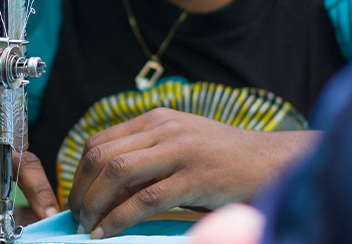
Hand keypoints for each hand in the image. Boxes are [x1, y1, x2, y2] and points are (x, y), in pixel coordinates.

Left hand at [68, 108, 316, 237]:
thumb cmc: (225, 159)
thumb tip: (107, 190)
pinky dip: (120, 218)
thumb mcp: (182, 145)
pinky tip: (108, 232)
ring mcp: (180, 151)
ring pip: (117, 173)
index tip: (77, 198)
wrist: (274, 162)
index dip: (79, 173)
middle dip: (81, 190)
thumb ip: (148, 157)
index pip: (100, 141)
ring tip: (88, 226)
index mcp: (157, 119)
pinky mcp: (195, 177)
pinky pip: (145, 199)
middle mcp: (164, 129)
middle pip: (101, 156)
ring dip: (94, 204)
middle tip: (77, 217)